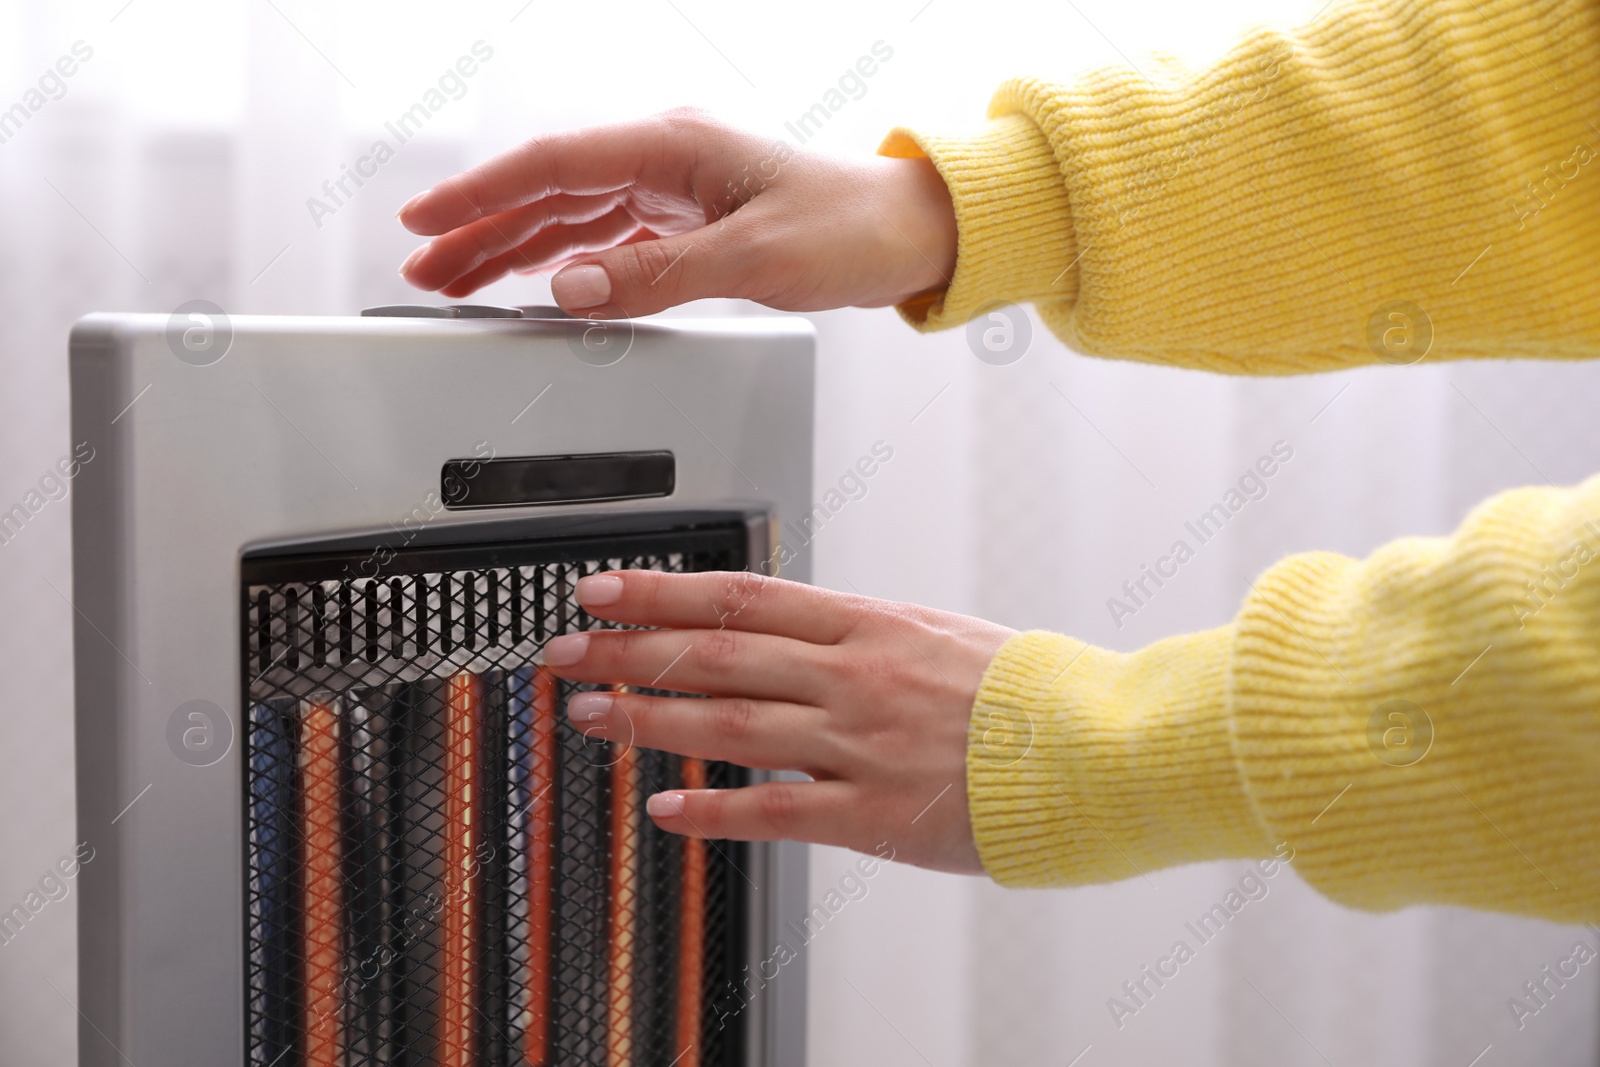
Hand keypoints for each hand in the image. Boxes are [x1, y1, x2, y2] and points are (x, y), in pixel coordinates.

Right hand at [395, 107, 956, 317]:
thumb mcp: (754, 257)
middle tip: (418, 266)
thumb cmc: (851, 229)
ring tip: (452, 279)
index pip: (552, 166)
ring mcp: (673, 190)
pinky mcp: (687, 221)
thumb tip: (572, 288)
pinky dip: (562, 260)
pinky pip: (604, 238)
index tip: (425, 221)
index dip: (481, 194)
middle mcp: (665, 159)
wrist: (907, 235)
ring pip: (569, 216)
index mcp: (673, 147)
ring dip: (510, 247)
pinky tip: (532, 278)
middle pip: (547, 190)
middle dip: (477, 228)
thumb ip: (658, 276)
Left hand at [540, 570, 1015, 873]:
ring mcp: (861, 742)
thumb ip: (864, 637)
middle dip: (629, 650)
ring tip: (589, 717)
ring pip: (731, 725)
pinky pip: (776, 811)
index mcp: (871, 623)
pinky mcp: (875, 812)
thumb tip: (796, 636)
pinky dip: (713, 811)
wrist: (1101, 747)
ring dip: (649, 719)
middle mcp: (854, 674)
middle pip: (717, 654)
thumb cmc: (1030, 692)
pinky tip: (664, 810)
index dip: (661, 592)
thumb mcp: (941, 635)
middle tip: (565, 651)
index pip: (741, 597)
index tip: (604, 588)